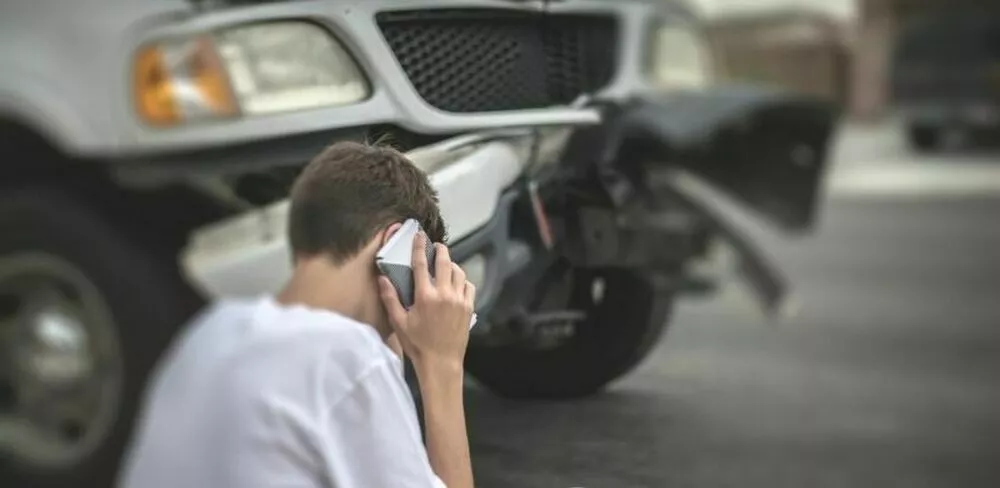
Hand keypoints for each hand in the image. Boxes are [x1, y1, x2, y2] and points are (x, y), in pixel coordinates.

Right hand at [378, 232, 474, 371]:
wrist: (441, 362)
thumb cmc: (418, 344)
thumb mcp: (399, 322)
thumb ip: (390, 299)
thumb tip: (382, 278)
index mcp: (425, 296)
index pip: (422, 264)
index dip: (419, 247)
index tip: (420, 236)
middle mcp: (444, 294)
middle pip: (445, 262)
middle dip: (441, 251)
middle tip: (436, 246)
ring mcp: (459, 300)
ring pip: (459, 272)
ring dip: (452, 265)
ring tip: (446, 265)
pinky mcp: (468, 308)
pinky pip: (469, 286)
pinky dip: (463, 280)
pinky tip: (457, 283)